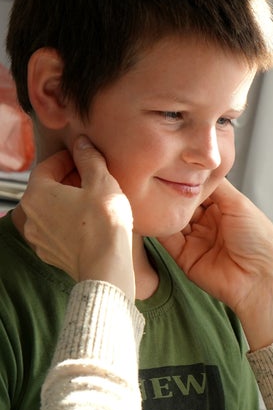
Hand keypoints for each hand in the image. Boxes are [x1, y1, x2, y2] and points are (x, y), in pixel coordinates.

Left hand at [18, 136, 134, 297]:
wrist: (105, 267)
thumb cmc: (104, 223)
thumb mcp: (102, 182)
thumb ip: (89, 159)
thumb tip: (82, 143)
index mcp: (38, 193)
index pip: (47, 166)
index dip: (67, 159)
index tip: (84, 158)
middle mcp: (30, 214)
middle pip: (47, 189)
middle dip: (67, 181)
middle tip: (92, 179)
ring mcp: (37, 237)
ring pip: (51, 211)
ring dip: (67, 203)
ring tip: (92, 202)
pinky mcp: (49, 253)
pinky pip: (56, 231)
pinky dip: (69, 223)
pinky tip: (89, 224)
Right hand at [159, 179, 272, 348]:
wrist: (259, 280)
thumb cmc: (259, 240)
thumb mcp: (240, 205)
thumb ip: (218, 187)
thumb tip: (199, 166)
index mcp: (226, 209)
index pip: (200, 189)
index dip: (188, 177)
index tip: (171, 162)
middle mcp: (209, 223)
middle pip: (183, 202)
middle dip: (172, 191)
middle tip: (155, 174)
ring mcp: (195, 239)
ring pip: (172, 218)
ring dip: (163, 206)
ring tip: (149, 189)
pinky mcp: (183, 256)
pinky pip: (166, 238)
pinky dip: (157, 225)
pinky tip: (149, 210)